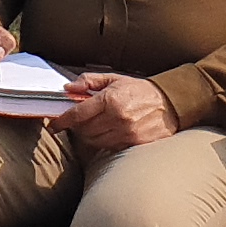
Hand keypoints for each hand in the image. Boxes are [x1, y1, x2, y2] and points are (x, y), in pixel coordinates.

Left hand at [52, 71, 177, 150]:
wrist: (170, 103)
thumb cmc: (140, 90)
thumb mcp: (114, 79)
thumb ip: (89, 81)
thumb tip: (69, 88)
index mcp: (110, 99)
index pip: (78, 114)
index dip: (62, 121)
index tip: (55, 125)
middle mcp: (117, 118)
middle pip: (84, 130)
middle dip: (76, 127)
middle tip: (78, 121)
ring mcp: (126, 133)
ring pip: (94, 142)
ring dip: (88, 136)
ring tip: (93, 126)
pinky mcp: (134, 144)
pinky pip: (109, 147)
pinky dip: (103, 142)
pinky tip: (107, 133)